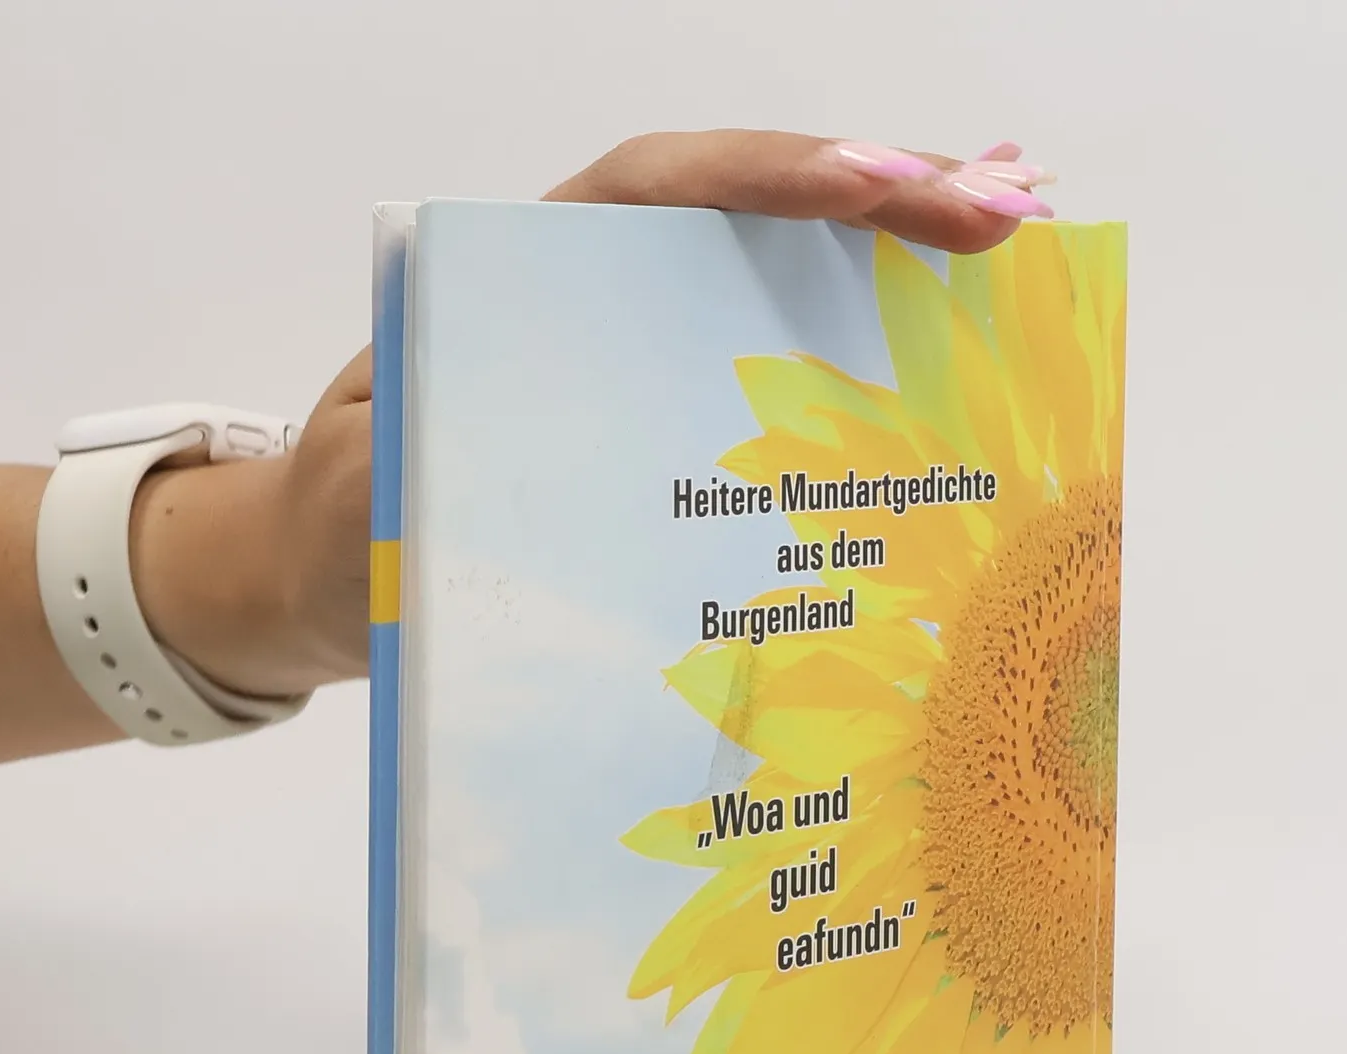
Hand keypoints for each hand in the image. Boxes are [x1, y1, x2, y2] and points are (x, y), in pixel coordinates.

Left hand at [134, 131, 1055, 699]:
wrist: (325, 581)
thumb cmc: (341, 531)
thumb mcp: (365, 496)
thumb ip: (417, 468)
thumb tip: (503, 465)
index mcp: (521, 278)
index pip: (661, 190)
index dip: (777, 180)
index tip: (886, 182)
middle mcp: (597, 294)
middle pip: (752, 211)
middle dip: (886, 197)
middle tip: (1014, 211)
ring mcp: (640, 351)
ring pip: (780, 277)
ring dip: (901, 257)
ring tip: (1022, 238)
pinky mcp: (667, 416)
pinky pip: (776, 365)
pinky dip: (869, 350)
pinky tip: (958, 350)